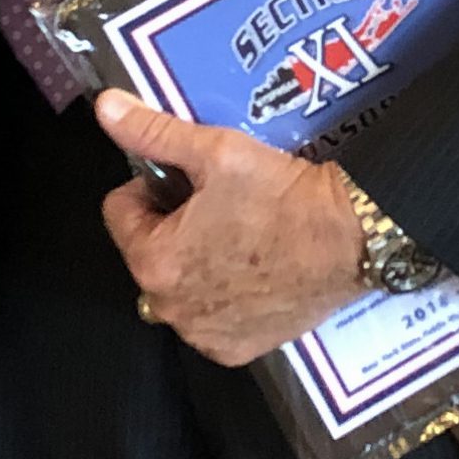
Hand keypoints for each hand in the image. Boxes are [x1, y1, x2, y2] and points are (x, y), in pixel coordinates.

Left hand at [92, 91, 368, 365]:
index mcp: (153, 260)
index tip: (188, 181)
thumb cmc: (284, 198)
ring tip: (239, 235)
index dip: (152, 187)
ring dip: (195, 262)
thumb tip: (107, 109)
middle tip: (219, 206)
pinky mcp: (235, 348)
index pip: (120, 212)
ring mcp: (203, 334)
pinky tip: (253, 270)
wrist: (351, 238)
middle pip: (148, 251)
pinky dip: (222, 297)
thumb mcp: (215, 152)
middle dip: (172, 227)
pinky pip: (209, 318)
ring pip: (177, 285)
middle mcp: (170, 307)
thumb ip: (153, 132)